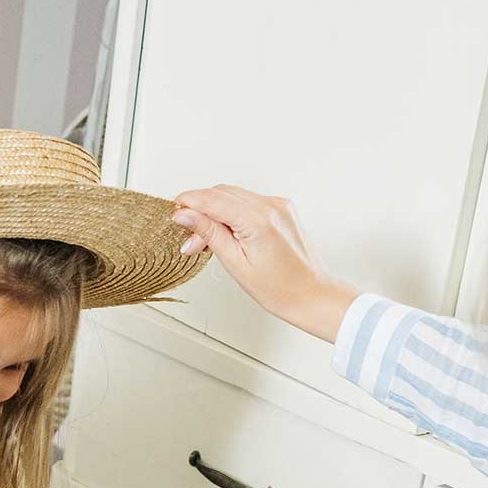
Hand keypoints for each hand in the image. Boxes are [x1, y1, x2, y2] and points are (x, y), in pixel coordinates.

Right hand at [170, 185, 358, 342]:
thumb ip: (210, 233)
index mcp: (258, 221)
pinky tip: (228, 233)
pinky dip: (233, 212)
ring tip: (208, 240)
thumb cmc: (280, 288)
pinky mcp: (283, 208)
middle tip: (190, 237)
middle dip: (200, 209)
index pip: (213, 199)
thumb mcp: (236, 263)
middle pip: (222, 193)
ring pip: (234, 195)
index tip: (174, 212)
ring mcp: (279, 204)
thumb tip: (185, 215)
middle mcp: (271, 206)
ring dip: (216, 211)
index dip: (189, 202)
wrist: (312, 294)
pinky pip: (249, 202)